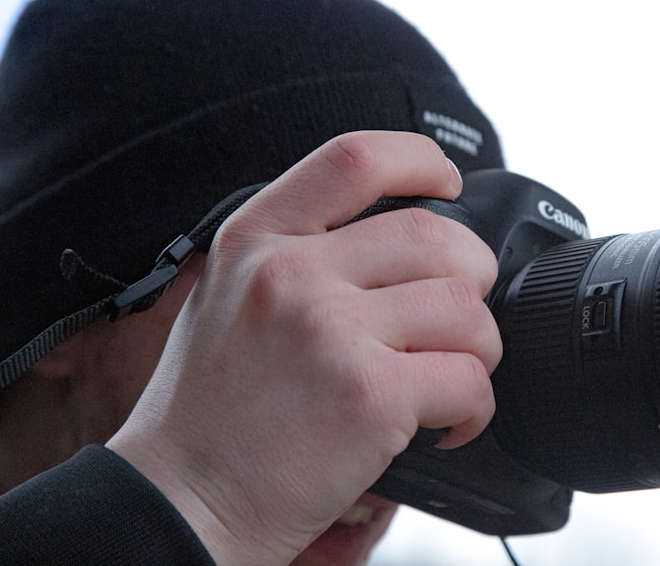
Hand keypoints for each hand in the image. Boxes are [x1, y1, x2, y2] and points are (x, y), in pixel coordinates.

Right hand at [108, 131, 501, 564]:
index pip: (356, 158)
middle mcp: (292, 273)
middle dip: (473, 274)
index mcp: (257, 238)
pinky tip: (446, 423)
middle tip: (457, 317)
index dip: (421, 159)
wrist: (181, 501)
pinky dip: (476, 408)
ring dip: (478, 347)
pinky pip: (469, 380)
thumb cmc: (210, 410)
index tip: (448, 183)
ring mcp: (330, 331)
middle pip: (436, 236)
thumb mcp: (229, 296)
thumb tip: (392, 233)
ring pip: (466, 308)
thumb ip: (298, 252)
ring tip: (446, 375)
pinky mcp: (368, 395)